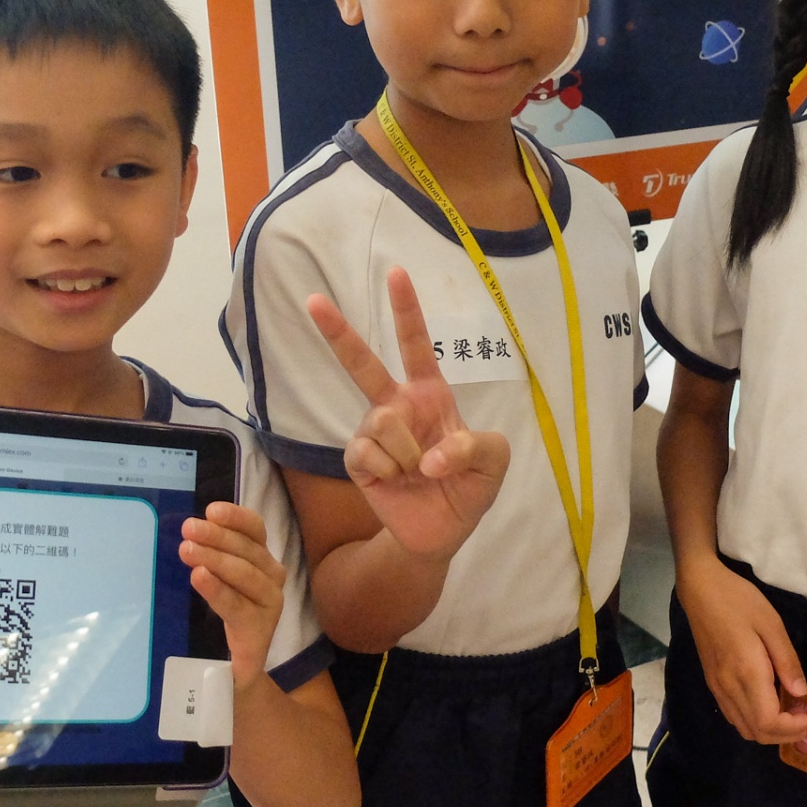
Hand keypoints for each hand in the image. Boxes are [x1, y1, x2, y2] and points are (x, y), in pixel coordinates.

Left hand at [180, 502, 284, 682]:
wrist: (238, 667)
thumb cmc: (229, 612)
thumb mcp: (223, 577)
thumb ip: (215, 553)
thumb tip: (192, 529)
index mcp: (264, 559)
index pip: (255, 530)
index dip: (235, 517)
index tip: (211, 510)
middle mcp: (274, 577)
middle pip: (247, 550)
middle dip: (216, 537)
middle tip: (187, 529)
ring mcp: (271, 604)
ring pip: (244, 575)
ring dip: (215, 559)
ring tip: (186, 550)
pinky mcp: (260, 630)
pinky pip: (237, 606)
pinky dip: (217, 589)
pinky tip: (198, 577)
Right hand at [307, 268, 510, 558]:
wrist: (443, 533)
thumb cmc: (468, 488)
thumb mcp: (493, 463)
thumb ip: (475, 447)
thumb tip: (430, 457)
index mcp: (429, 394)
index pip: (415, 345)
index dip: (406, 309)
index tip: (396, 273)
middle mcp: (396, 406)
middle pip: (362, 363)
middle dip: (337, 331)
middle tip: (312, 299)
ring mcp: (373, 432)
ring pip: (382, 421)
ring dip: (409, 452)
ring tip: (418, 472)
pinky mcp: (357, 460)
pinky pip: (369, 453)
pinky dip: (390, 471)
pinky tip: (397, 483)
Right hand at [676, 557, 806, 744]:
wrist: (700, 589)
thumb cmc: (738, 600)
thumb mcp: (771, 623)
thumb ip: (787, 661)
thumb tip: (801, 693)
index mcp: (746, 672)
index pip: (768, 722)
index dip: (794, 728)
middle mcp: (728, 687)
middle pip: (756, 733)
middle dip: (786, 735)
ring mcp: (717, 687)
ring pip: (743, 728)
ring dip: (770, 731)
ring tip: (792, 714)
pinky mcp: (712, 683)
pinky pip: (734, 716)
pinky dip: (755, 721)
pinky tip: (769, 703)